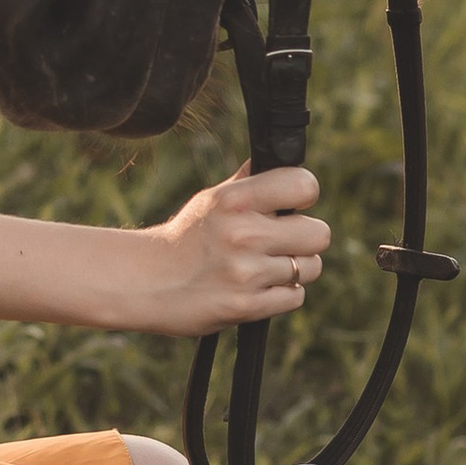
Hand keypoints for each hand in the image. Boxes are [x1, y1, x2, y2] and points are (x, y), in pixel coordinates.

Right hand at [129, 166, 327, 338]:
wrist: (146, 282)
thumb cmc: (185, 238)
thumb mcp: (211, 200)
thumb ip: (249, 182)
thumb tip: (280, 157)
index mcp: (234, 200)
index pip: (304, 185)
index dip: (304, 194)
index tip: (293, 204)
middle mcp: (242, 234)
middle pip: (319, 233)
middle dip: (306, 238)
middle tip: (283, 241)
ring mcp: (246, 273)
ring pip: (311, 267)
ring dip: (295, 268)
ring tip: (266, 266)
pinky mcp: (246, 306)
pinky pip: (295, 297)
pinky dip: (283, 293)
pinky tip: (259, 287)